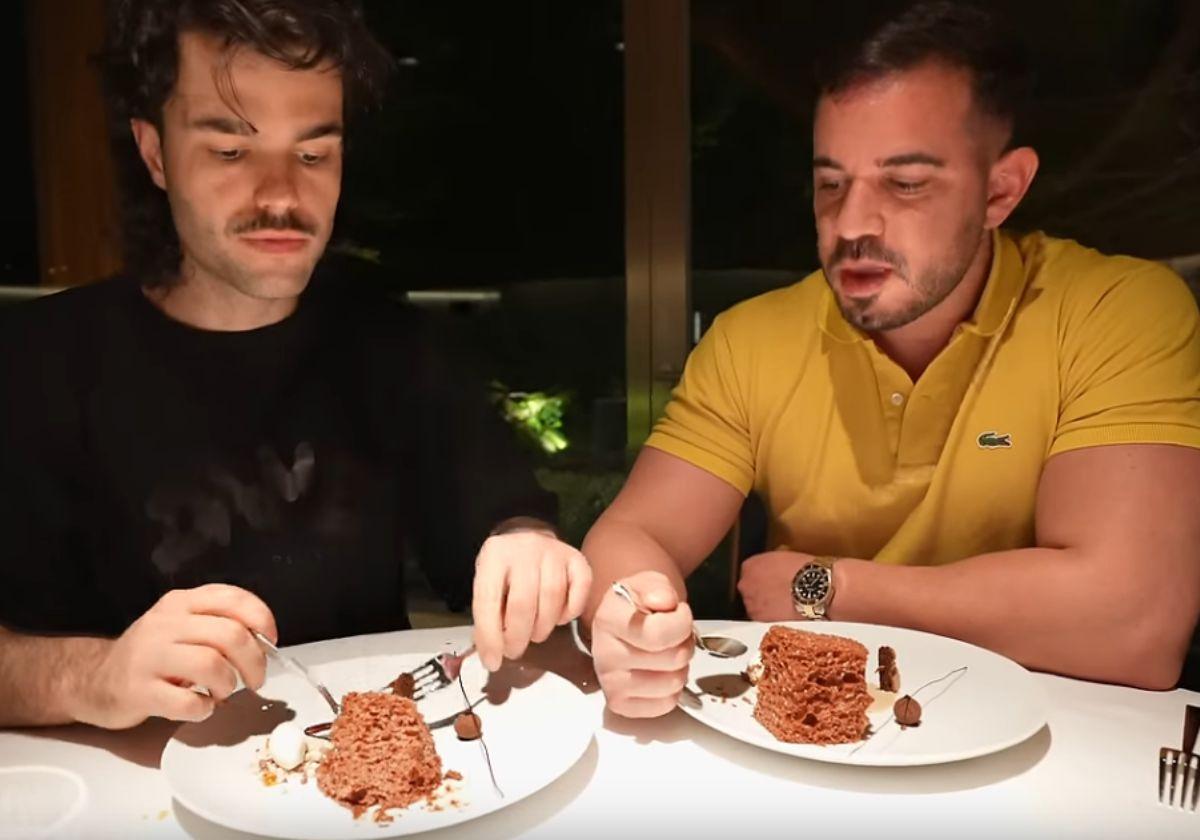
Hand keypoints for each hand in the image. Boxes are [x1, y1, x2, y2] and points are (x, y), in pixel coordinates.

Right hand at [74, 584, 276, 728]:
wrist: (95, 680)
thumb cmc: (152, 655)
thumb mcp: (182, 626)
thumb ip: (219, 624)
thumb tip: (264, 644)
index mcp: (181, 602)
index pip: (233, 598)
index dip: (262, 619)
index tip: (271, 640)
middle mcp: (165, 624)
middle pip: (230, 634)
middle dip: (255, 661)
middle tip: (256, 680)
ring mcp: (149, 656)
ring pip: (211, 664)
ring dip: (229, 685)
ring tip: (223, 693)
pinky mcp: (138, 691)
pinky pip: (186, 702)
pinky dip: (204, 709)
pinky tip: (201, 707)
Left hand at [472, 531, 591, 671]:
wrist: (527, 537)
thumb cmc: (504, 570)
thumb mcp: (487, 584)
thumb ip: (488, 614)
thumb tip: (492, 656)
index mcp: (494, 555)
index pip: (488, 601)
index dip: (490, 636)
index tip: (493, 662)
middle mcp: (524, 549)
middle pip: (523, 602)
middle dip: (518, 636)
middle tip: (515, 650)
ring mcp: (554, 551)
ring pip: (552, 597)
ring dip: (543, 627)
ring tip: (535, 634)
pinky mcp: (577, 558)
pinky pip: (580, 589)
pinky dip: (571, 611)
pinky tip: (559, 618)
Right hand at [592, 570, 692, 717]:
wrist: (622, 623)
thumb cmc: (637, 604)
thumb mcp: (648, 582)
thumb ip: (658, 587)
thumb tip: (664, 601)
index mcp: (609, 619)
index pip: (659, 633)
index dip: (682, 622)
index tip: (678, 613)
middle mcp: (604, 653)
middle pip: (672, 659)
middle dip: (684, 643)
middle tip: (673, 635)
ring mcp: (610, 682)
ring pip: (672, 683)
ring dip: (680, 667)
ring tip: (667, 652)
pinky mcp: (619, 703)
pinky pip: (665, 704)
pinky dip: (671, 690)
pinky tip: (660, 672)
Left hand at [737, 551, 810, 619]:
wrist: (813, 589)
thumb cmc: (802, 571)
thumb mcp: (783, 557)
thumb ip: (771, 563)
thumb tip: (775, 568)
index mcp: (750, 566)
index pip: (750, 572)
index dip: (763, 577)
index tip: (771, 579)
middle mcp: (746, 585)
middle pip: (750, 589)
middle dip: (762, 591)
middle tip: (778, 592)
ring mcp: (751, 603)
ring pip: (755, 605)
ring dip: (766, 605)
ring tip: (784, 603)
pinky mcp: (760, 620)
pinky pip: (763, 619)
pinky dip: (771, 618)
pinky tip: (785, 612)